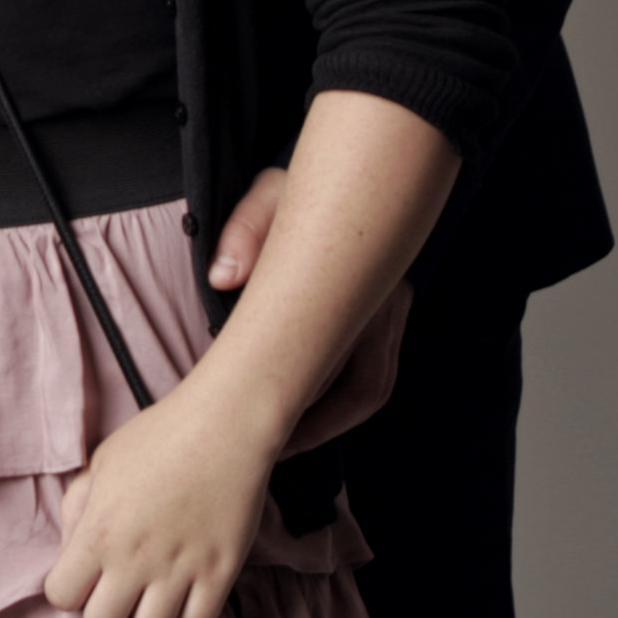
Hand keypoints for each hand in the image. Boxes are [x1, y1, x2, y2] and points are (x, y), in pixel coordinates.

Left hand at [44, 383, 273, 617]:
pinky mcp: (220, 573)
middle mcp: (134, 559)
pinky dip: (192, 610)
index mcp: (98, 531)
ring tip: (159, 583)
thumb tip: (70, 549)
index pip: (61, 596)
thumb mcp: (102, 462)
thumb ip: (78, 508)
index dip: (70, 588)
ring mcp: (179, 569)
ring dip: (150, 611)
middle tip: (122, 582)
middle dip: (106, 607)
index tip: (87, 573)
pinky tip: (190, 584)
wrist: (224, 424)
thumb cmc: (159, 436)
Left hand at [204, 166, 410, 452]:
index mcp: (363, 279)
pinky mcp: (393, 311)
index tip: (265, 425)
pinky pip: (375, 369)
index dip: (301, 402)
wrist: (358, 169)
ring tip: (288, 436)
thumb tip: (222, 278)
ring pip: (376, 383)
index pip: (335, 358)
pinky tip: (306, 405)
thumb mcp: (274, 193)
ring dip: (333, 416)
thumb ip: (246, 230)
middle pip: (366, 387)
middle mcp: (388, 300)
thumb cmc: (309, 187)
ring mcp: (395, 308)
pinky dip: (342, 394)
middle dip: (320, 425)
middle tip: (274, 448)